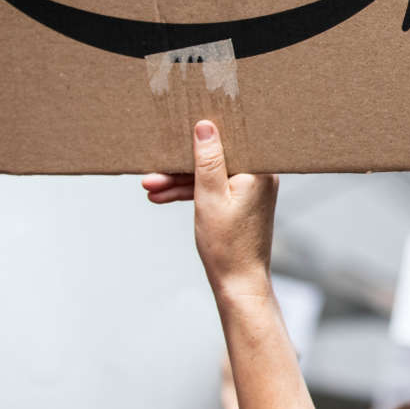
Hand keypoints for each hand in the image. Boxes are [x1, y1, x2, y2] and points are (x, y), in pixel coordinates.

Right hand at [142, 120, 278, 296]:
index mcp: (259, 170)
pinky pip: (214, 190)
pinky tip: (162, 196)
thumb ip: (208, 160)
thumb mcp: (209, 197)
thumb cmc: (228, 245)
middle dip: (181, 166)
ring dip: (180, 182)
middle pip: (216, 159)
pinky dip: (191, 193)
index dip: (203, 136)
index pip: (229, 141)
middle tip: (152, 171)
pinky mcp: (241, 202)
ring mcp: (251, 190)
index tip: (179, 130)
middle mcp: (260, 176)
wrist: (238, 282)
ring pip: (211, 176)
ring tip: (149, 186)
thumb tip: (205, 126)